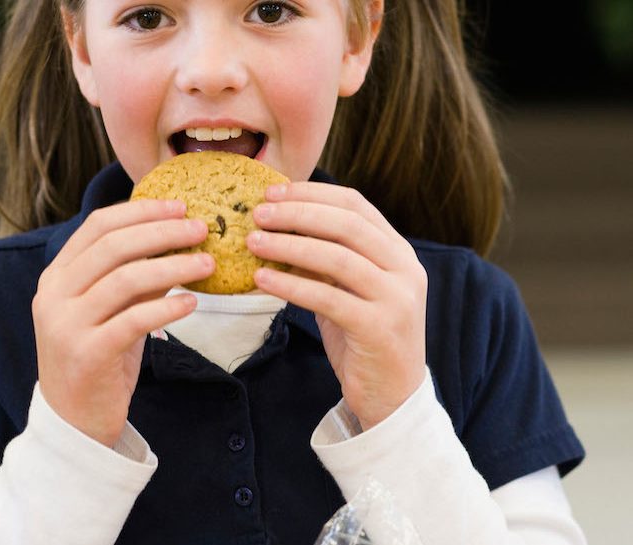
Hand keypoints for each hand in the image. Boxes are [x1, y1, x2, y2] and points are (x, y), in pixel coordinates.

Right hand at [32, 199, 213, 446]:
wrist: (74, 420)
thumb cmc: (99, 355)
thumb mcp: (113, 309)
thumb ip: (137, 276)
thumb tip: (181, 240)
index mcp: (58, 275)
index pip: (98, 225)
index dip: (142, 211)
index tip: (181, 206)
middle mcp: (55, 295)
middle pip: (114, 246)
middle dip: (163, 232)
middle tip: (202, 229)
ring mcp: (67, 325)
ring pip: (125, 279)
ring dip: (173, 266)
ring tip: (208, 263)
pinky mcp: (88, 354)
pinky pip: (134, 320)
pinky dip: (167, 307)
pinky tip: (192, 302)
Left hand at [247, 182, 426, 430]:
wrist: (392, 395)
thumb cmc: (363, 336)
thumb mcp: (348, 290)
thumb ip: (326, 259)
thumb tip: (278, 227)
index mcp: (398, 251)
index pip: (355, 204)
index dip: (311, 194)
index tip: (272, 191)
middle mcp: (404, 268)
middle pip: (347, 224)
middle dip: (297, 213)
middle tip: (257, 213)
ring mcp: (396, 298)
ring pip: (338, 257)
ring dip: (289, 245)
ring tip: (252, 242)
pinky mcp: (378, 327)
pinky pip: (327, 298)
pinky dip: (291, 284)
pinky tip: (261, 279)